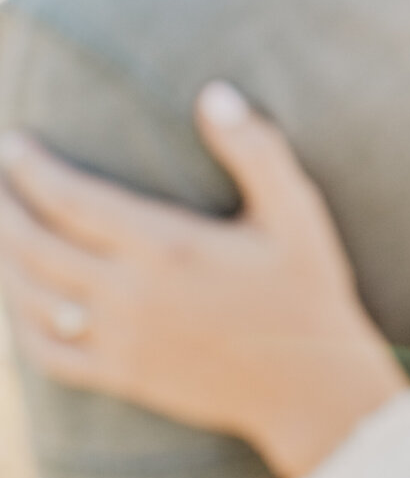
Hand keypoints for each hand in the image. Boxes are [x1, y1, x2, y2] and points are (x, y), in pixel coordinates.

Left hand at [0, 84, 407, 477]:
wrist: (310, 385)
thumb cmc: (307, 287)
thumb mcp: (295, 210)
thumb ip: (254, 148)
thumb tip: (212, 92)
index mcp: (168, 247)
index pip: (73, 200)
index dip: (33, 169)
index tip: (12, 141)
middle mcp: (133, 295)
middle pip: (38, 246)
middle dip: (5, 207)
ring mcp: (122, 341)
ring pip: (33, 298)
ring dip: (3, 259)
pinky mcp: (123, 377)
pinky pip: (48, 353)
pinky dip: (19, 323)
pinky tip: (15, 298)